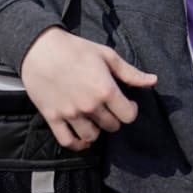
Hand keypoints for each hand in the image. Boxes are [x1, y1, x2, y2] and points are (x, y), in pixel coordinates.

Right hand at [20, 26, 157, 150]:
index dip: (130, 110)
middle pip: (112, 126)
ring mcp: (70, 113)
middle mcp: (90, 105)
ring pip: (92, 136)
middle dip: (114, 118)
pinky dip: (77, 144)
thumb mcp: (107, 56)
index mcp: (105, 90)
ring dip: (97, 130)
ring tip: (95, 119)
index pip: (128, 116)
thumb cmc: (75, 49)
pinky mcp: (53, 117)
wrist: (39, 48)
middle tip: (109, 108)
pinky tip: (82, 137)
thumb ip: (131, 73)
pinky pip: (67, 141)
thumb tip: (153, 80)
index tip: (126, 103)